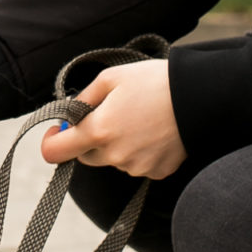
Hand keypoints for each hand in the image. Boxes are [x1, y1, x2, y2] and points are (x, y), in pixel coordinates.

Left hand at [38, 60, 185, 178]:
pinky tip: (154, 132)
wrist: (200, 97)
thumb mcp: (111, 78)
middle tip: (107, 115)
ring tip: (139, 118)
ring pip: (113, 160)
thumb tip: (69, 114)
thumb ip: (83, 98)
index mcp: (98, 130)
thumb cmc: (154, 82)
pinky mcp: (157, 172)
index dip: (51, 140)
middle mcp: (114, 155)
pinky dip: (139, 152)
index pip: (55, 152)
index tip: (59, 129)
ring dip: (117, 144)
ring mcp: (137, 167)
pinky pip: (137, 165)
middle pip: (85, 156)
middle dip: (89, 139)